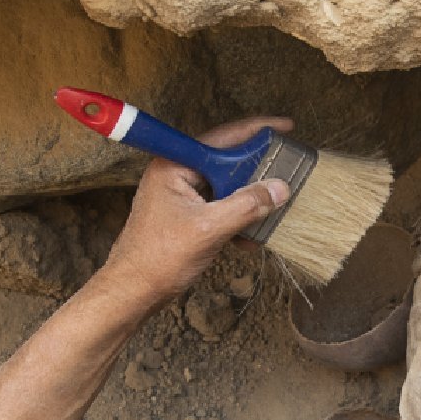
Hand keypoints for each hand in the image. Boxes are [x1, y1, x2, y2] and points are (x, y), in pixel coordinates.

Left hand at [101, 116, 294, 310]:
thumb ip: (246, 206)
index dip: (255, 131)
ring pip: (226, 187)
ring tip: (274, 207)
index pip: (221, 138)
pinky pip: (220, 208)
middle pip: (226, 162)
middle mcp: (177, 174)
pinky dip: (238, 219)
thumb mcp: (209, 229)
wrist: (134, 292)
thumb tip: (279, 189)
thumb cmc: (159, 258)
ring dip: (249, 200)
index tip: (284, 127)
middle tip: (287, 170)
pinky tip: (252, 236)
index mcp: (175, 166)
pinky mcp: (187, 217)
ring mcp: (181, 196)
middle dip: (256, 170)